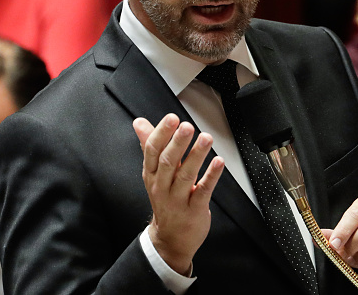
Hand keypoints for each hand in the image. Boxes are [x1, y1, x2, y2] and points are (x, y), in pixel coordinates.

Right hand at [133, 113, 224, 274]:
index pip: (153, 151)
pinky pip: (203, 191)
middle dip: (178, 143)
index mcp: (152, 175)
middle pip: (168, 162)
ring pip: (186, 175)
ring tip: (206, 138)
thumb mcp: (153, 173)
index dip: (162, 133)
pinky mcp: (194, 210)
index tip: (171, 118)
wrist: (170, 239)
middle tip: (187, 126)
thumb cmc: (165, 200)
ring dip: (196, 155)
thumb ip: (149, 145)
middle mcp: (162, 186)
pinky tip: (218, 162)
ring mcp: (178, 199)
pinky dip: (211, 176)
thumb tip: (139, 122)